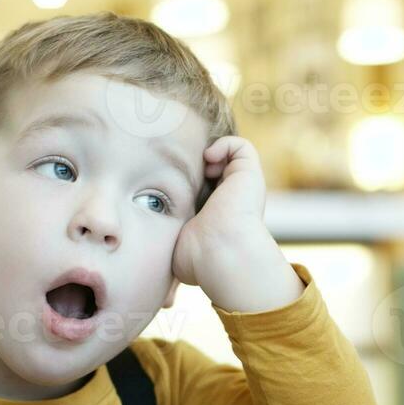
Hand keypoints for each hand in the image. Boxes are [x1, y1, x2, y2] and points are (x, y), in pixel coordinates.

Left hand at [172, 136, 301, 312]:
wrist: (220, 252)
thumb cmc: (197, 259)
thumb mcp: (175, 247)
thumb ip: (168, 237)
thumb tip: (153, 242)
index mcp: (218, 215)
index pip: (204, 190)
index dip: (188, 181)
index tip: (173, 184)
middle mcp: (233, 199)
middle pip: (218, 170)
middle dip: (198, 164)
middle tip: (183, 171)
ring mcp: (243, 186)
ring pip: (232, 156)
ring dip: (213, 154)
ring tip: (202, 167)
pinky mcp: (250, 174)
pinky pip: (241, 146)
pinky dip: (223, 145)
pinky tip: (209, 161)